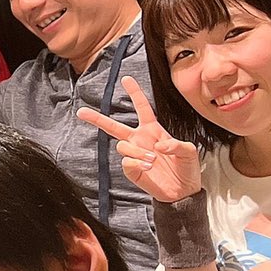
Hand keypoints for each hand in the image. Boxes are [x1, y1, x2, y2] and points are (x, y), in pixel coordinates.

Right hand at [76, 76, 201, 203]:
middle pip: (114, 127)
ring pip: (122, 146)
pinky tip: (148, 167)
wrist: (183, 192)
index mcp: (153, 130)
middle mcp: (140, 140)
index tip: (125, 79)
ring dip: (137, 151)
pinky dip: (136, 163)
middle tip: (81, 112)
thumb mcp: (189, 152)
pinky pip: (126, 162)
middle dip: (97, 119)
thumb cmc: (186, 168)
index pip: (142, 108)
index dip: (134, 93)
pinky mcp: (132, 170)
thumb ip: (177, 145)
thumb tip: (159, 146)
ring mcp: (134, 155)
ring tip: (152, 160)